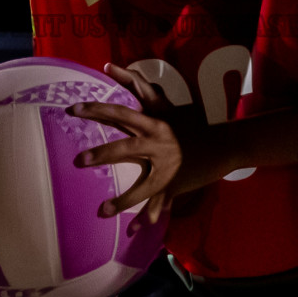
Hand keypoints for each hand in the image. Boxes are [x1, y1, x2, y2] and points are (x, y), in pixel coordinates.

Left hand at [68, 62, 225, 230]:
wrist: (224, 145)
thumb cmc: (192, 123)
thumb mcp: (166, 104)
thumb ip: (137, 85)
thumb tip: (108, 64)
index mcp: (155, 123)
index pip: (121, 113)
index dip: (97, 110)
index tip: (73, 109)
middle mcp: (159, 144)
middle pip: (127, 148)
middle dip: (103, 155)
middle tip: (79, 161)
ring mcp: (168, 168)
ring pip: (142, 187)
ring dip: (122, 201)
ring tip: (100, 212)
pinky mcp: (175, 186)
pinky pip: (158, 205)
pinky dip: (146, 219)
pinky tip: (131, 232)